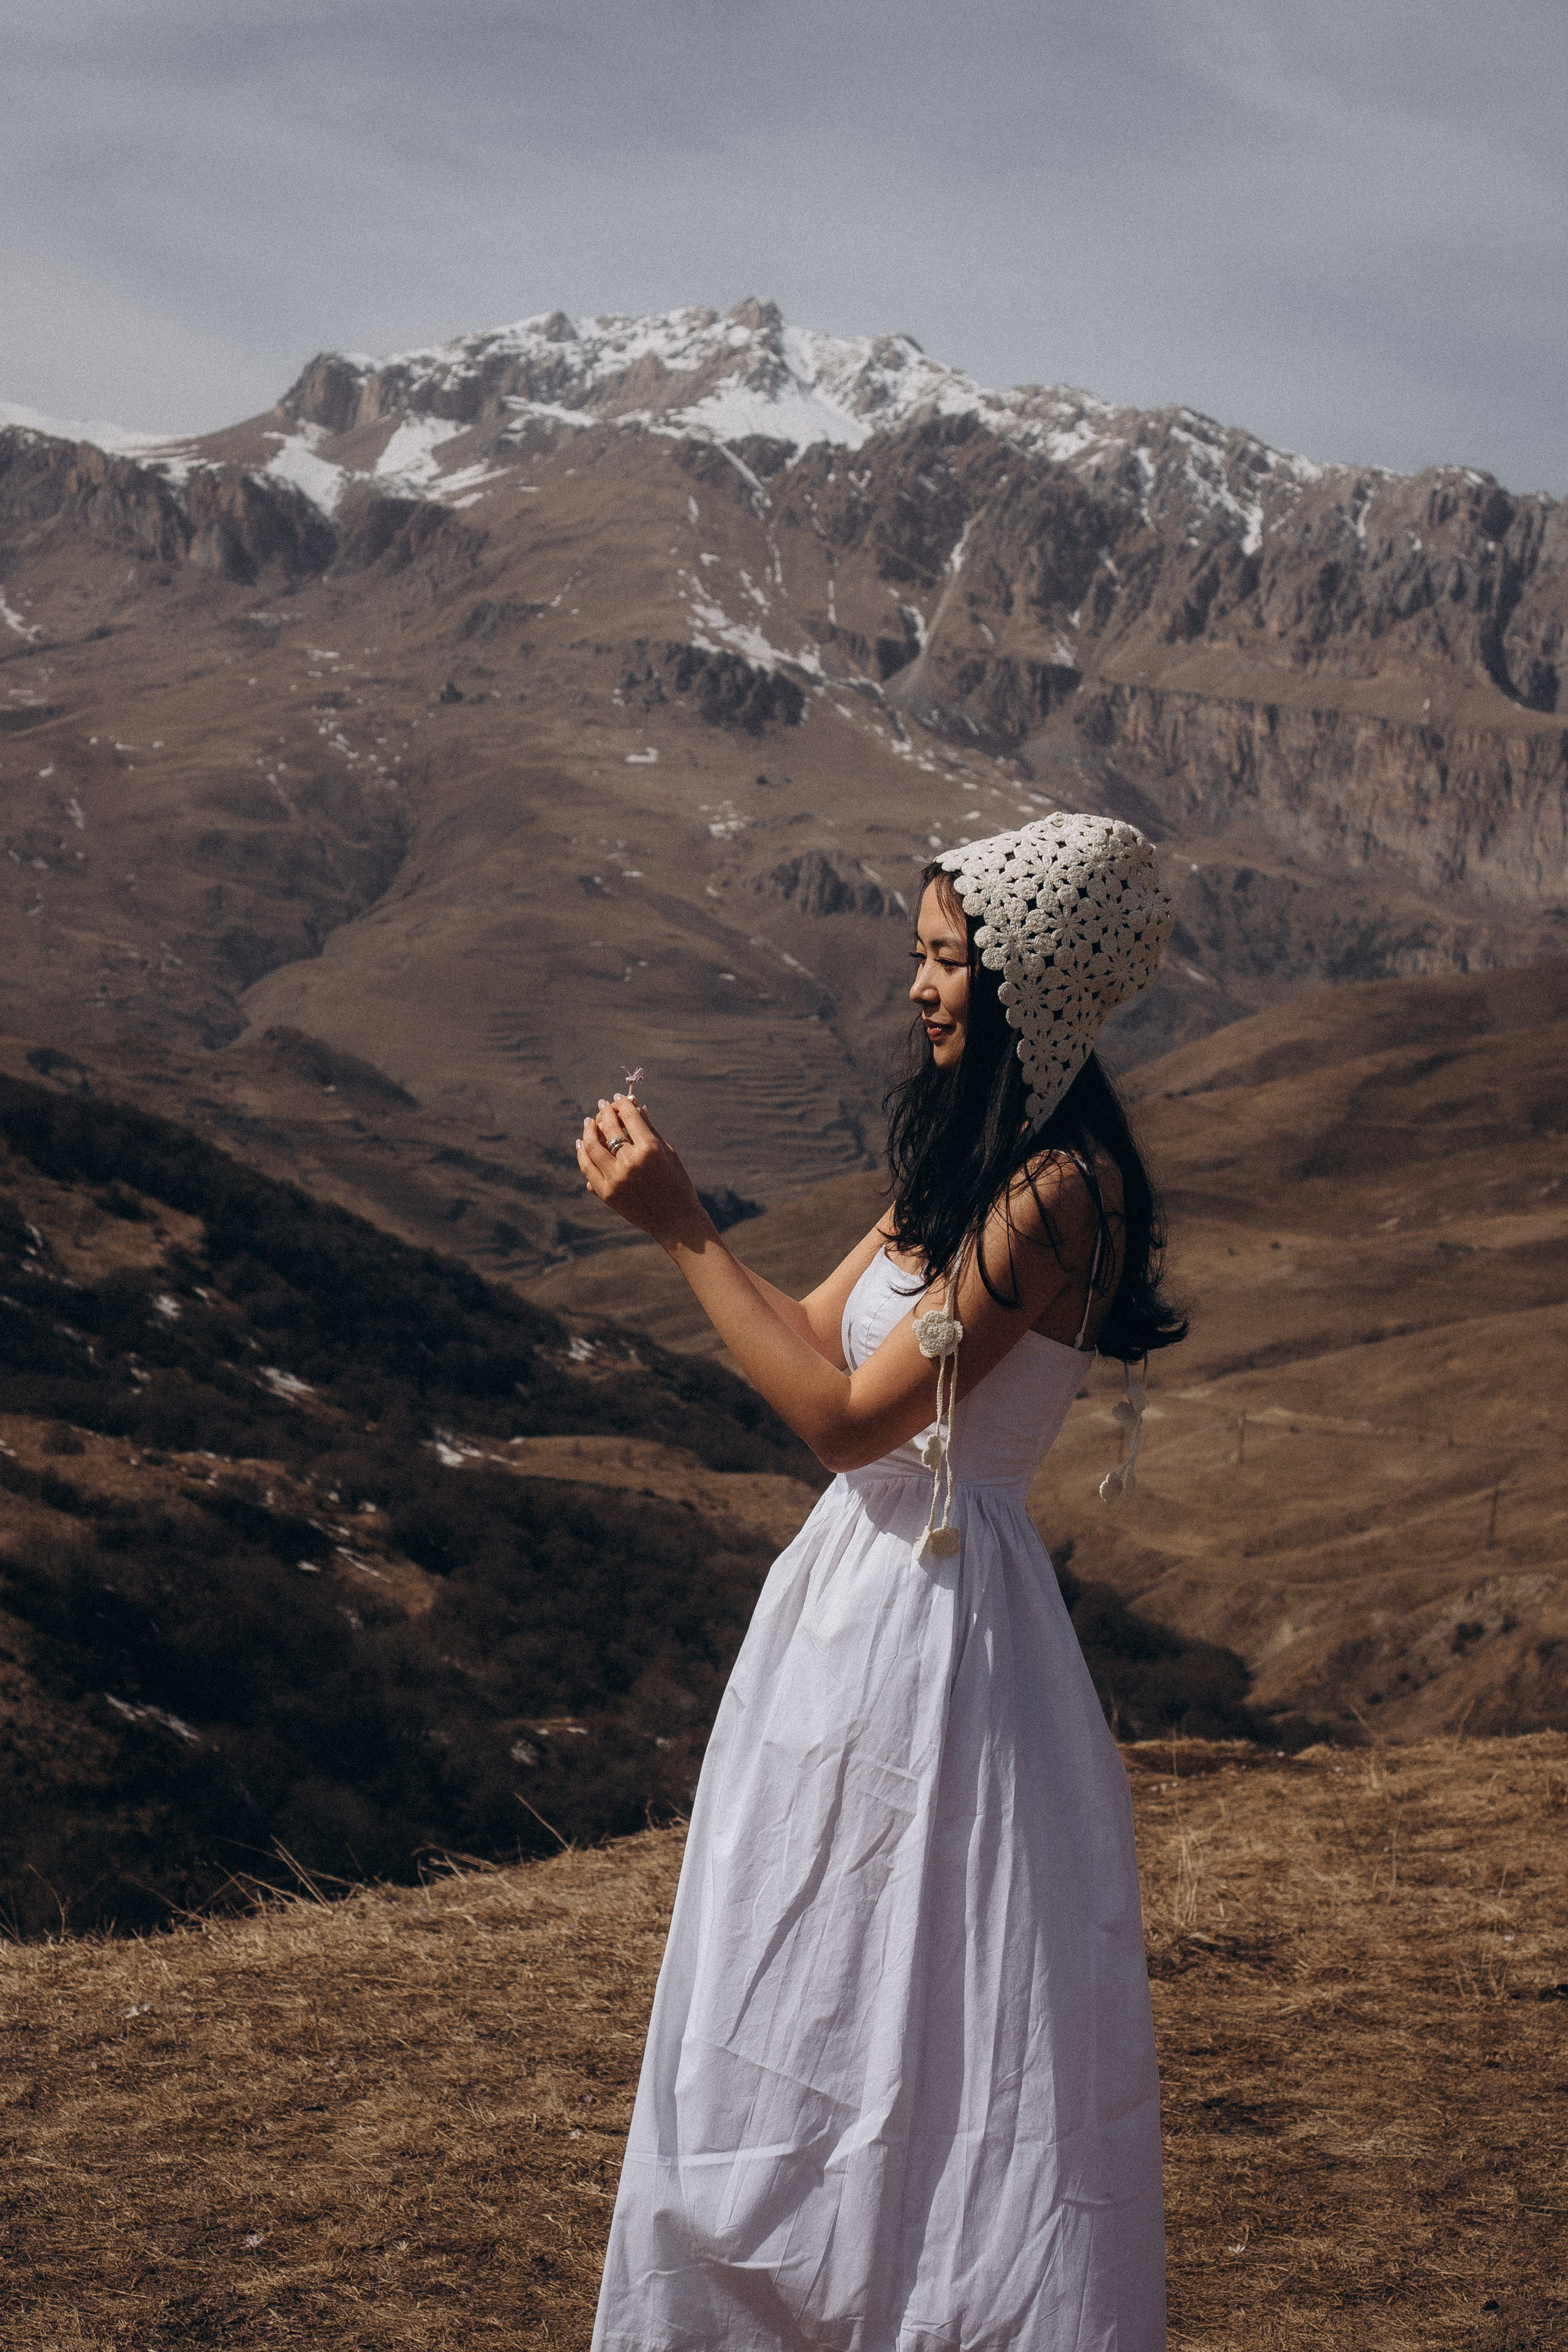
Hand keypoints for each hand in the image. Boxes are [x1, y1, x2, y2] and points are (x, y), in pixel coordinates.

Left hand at [576, 1094, 714, 1248]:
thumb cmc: (677, 1184)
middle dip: (605, 1112)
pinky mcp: (606, 1193)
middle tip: (603, 1106)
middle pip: (609, 1128)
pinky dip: (583, 1153)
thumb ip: (650, 1130)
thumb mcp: (668, 1153)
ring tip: (589, 1122)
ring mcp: (615, 1179)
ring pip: (592, 1146)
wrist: (676, 1221)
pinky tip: (582, 1143)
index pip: (629, 1116)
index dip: (622, 1103)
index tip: (618, 1098)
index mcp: (650, 1149)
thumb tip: (637, 1107)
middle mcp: (630, 1162)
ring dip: (589, 1130)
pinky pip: (587, 1167)